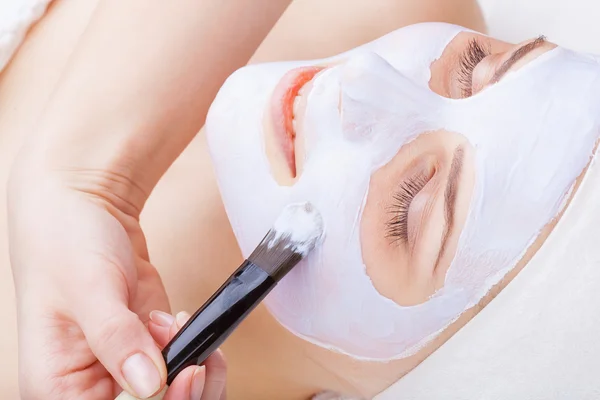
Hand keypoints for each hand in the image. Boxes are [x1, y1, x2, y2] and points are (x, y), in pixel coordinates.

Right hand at [8, 168, 225, 398]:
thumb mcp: (89, 288)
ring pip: (174, 399)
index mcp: (58, 388)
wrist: (87, 210)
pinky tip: (182, 322)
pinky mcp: (149, 350)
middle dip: (181, 394)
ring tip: (185, 331)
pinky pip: (182, 370)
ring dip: (195, 375)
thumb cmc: (67, 243)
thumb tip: (150, 385)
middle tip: (197, 361)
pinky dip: (196, 353)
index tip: (182, 378)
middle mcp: (89, 387)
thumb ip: (117, 338)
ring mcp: (123, 369)